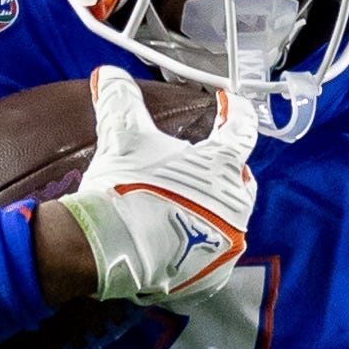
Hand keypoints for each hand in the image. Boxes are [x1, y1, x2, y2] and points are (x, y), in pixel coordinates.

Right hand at [61, 67, 261, 306]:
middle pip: (240, 180)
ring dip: (212, 210)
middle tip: (203, 165)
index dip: (234, 112)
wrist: (113, 250)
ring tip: (186, 206)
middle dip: (225, 170)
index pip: (241, 129)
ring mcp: (228, 242)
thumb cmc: (126, 187)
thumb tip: (108, 73)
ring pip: (229, 219)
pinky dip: (200, 245)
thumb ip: (120, 102)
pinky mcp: (213, 274)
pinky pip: (214, 254)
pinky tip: (179, 242)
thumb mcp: (122, 138)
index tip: (228, 103)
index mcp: (222, 166)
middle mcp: (236, 205)